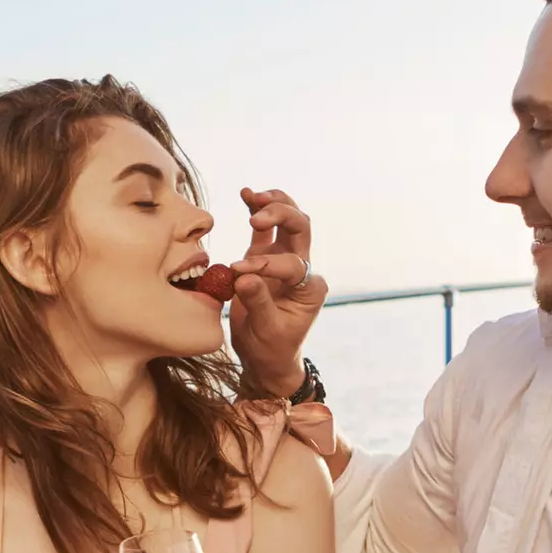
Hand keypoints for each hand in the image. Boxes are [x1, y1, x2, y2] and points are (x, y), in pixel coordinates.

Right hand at [228, 188, 325, 397]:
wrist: (265, 358)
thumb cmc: (270, 348)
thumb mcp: (265, 331)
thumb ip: (258, 302)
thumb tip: (245, 277)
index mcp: (310, 288)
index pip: (291, 264)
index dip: (265, 265)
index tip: (240, 275)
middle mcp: (303, 270)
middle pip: (301, 227)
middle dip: (280, 216)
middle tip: (256, 220)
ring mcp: (285, 260)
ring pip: (288, 221)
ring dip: (273, 204)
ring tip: (252, 196)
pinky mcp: (265, 258)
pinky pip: (266, 230)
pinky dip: (257, 209)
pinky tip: (247, 194)